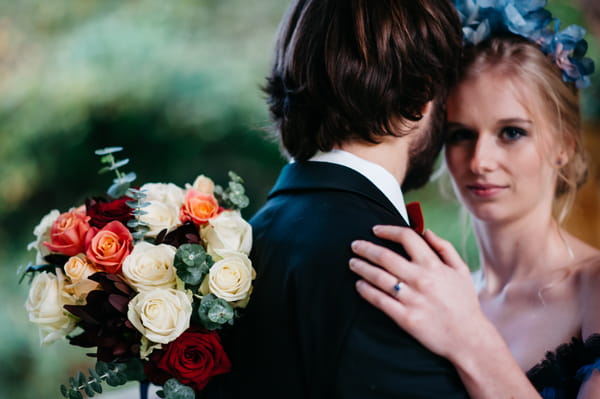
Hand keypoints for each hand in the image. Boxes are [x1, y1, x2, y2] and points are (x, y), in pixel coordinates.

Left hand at [349, 226, 490, 361]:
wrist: (468, 338)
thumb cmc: (464, 303)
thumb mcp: (461, 270)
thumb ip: (445, 248)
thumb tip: (427, 231)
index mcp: (433, 265)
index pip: (406, 237)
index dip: (388, 230)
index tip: (376, 230)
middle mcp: (420, 279)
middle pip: (385, 256)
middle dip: (366, 248)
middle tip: (355, 245)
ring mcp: (411, 299)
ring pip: (378, 277)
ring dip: (361, 267)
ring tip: (353, 263)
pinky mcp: (405, 317)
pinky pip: (379, 300)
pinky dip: (365, 290)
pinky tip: (359, 285)